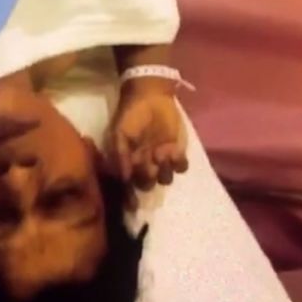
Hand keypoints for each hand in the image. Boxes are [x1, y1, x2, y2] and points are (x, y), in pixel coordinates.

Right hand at [107, 77, 187, 206]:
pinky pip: (181, 167)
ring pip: (165, 178)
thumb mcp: (119, 134)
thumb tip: (124, 179)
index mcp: (129, 163)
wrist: (149, 96)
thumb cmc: (130, 115)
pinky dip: (179, 164)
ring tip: (161, 155)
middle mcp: (145, 165)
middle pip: (147, 184)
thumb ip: (120, 157)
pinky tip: (175, 154)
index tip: (133, 206)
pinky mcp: (177, 151)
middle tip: (148, 165)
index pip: (129, 186)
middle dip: (147, 179)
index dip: (130, 197)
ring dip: (164, 172)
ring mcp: (162, 159)